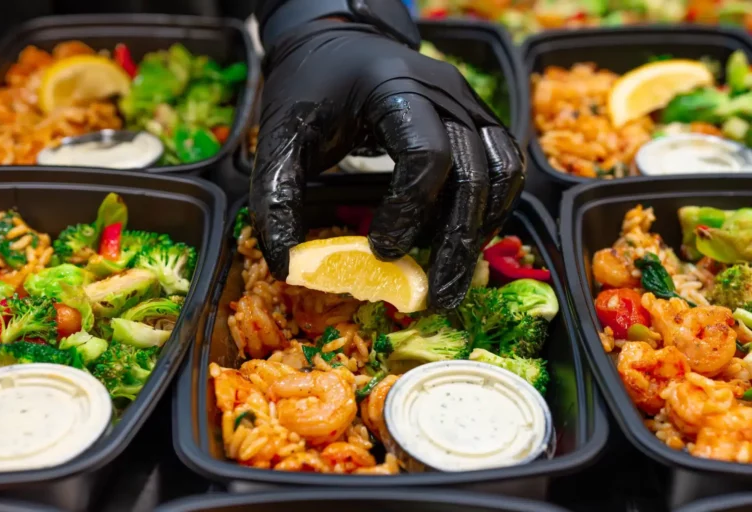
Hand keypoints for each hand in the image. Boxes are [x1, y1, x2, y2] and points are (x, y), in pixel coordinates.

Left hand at [250, 19, 524, 308]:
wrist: (338, 44)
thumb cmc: (310, 88)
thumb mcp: (281, 136)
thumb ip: (277, 196)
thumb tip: (288, 266)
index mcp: (395, 87)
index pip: (428, 154)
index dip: (409, 210)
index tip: (381, 249)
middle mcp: (445, 92)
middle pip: (473, 173)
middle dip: (455, 242)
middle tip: (438, 296)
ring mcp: (468, 104)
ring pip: (499, 173)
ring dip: (479, 230)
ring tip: (453, 276)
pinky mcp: (477, 119)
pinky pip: (504, 165)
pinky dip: (492, 206)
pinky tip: (467, 238)